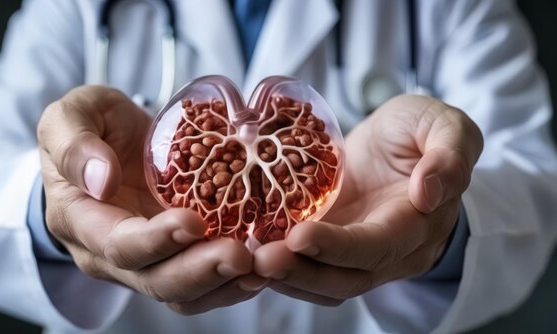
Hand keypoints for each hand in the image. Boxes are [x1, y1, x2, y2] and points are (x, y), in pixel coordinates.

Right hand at [37, 86, 263, 313]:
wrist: (108, 146)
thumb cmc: (90, 128)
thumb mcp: (70, 116)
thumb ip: (74, 142)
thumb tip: (100, 180)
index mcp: (81, 221)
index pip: (117, 245)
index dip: (155, 240)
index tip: (193, 222)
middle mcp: (112, 255)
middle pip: (155, 280)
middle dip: (199, 271)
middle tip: (241, 256)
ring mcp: (148, 260)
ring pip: (183, 293)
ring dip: (223, 285)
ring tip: (261, 268)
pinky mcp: (177, 256)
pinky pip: (203, 285)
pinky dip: (232, 283)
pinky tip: (263, 268)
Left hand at [253, 95, 482, 304]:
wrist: (400, 146)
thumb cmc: (421, 132)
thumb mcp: (445, 125)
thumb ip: (450, 153)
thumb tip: (429, 192)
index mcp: (419, 223)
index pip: (380, 245)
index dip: (341, 247)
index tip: (301, 236)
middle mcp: (391, 251)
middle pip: (348, 277)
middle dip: (304, 272)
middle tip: (262, 260)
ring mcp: (359, 254)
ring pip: (326, 283)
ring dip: (288, 278)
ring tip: (250, 264)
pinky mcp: (333, 247)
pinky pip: (310, 270)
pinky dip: (283, 271)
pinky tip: (252, 261)